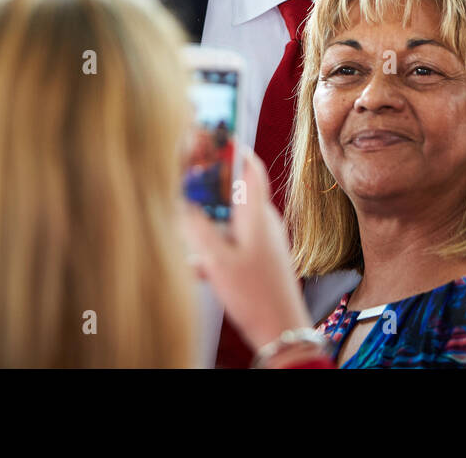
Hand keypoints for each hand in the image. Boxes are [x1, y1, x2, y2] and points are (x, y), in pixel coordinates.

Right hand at [182, 146, 314, 357]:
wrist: (283, 331)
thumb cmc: (254, 296)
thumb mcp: (217, 260)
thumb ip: (197, 227)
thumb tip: (182, 199)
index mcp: (257, 214)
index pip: (248, 165)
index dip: (230, 146)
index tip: (210, 134)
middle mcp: (264, 221)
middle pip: (236, 189)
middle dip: (210, 184)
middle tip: (186, 178)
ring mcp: (265, 240)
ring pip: (232, 218)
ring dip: (209, 220)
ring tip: (185, 227)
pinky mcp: (262, 258)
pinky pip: (234, 240)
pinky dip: (215, 245)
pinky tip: (197, 266)